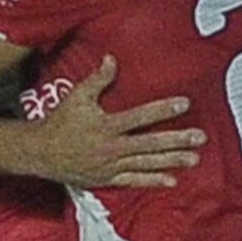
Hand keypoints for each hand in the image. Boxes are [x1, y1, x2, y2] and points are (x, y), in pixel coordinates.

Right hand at [22, 55, 204, 189]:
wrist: (41, 153)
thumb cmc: (60, 121)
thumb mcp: (77, 97)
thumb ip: (97, 80)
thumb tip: (112, 59)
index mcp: (106, 125)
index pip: (140, 116)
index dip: (163, 110)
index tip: (185, 104)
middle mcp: (112, 148)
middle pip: (150, 144)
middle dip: (177, 140)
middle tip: (201, 137)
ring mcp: (111, 166)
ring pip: (147, 164)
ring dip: (172, 161)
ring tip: (194, 158)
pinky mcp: (108, 179)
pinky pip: (134, 181)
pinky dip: (152, 181)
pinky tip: (172, 180)